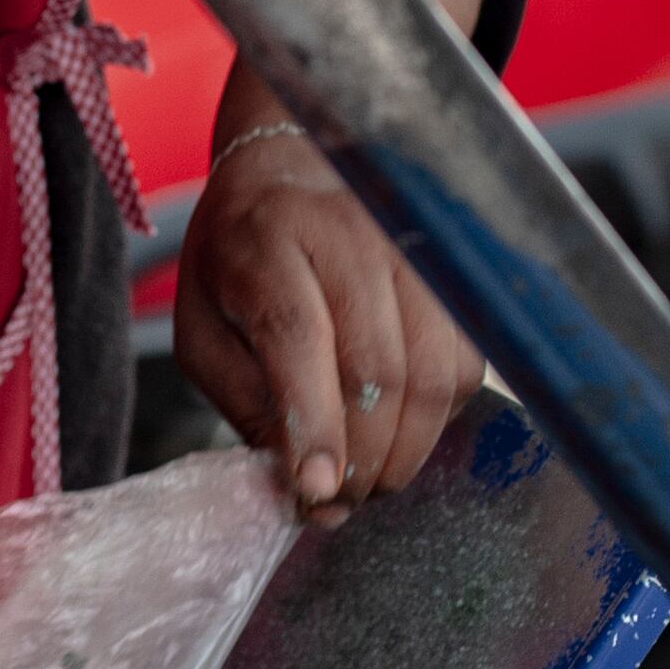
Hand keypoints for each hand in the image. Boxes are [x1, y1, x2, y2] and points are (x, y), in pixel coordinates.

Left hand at [176, 121, 484, 524]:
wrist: (294, 166)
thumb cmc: (238, 259)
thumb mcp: (204, 328)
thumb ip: (243, 402)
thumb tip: (302, 485)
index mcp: (266, 241)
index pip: (298, 336)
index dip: (313, 423)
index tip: (315, 492)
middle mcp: (350, 235)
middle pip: (376, 368)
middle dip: (360, 458)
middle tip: (335, 502)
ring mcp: (414, 251)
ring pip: (433, 376)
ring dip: (403, 451)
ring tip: (365, 478)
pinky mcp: (455, 276)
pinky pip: (465, 367)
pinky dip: (437, 420)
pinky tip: (398, 430)